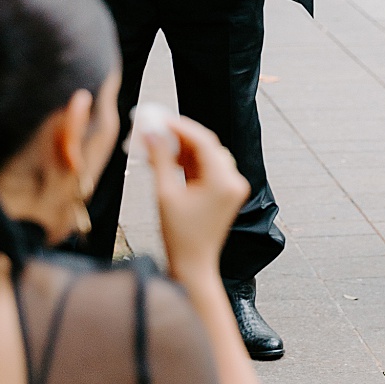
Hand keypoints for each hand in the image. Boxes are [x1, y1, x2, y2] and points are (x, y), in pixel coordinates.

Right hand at [144, 112, 249, 287]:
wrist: (193, 264)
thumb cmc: (180, 236)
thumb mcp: (165, 194)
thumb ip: (159, 160)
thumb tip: (152, 133)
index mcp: (223, 181)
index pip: (203, 141)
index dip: (179, 127)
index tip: (159, 119)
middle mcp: (233, 181)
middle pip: (205, 146)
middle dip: (179, 136)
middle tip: (154, 128)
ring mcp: (231, 188)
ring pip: (205, 155)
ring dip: (181, 149)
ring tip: (155, 145)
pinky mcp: (224, 193)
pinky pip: (206, 168)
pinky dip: (187, 162)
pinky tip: (165, 159)